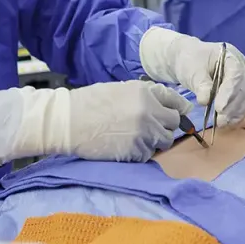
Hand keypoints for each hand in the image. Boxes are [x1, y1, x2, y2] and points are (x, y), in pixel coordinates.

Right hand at [0, 80, 191, 164]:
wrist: (67, 121)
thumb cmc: (90, 103)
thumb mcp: (121, 89)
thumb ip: (146, 95)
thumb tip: (169, 104)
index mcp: (146, 92)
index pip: (176, 101)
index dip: (178, 109)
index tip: (178, 114)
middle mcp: (149, 112)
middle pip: (173, 124)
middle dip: (165, 126)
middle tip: (151, 128)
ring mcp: (144, 133)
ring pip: (164, 141)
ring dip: (154, 141)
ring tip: (134, 137)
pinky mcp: (135, 152)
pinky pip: (149, 154)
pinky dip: (141, 152)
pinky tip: (125, 146)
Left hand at [139, 27, 244, 126]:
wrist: (192, 62)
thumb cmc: (192, 62)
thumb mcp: (192, 70)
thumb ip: (201, 84)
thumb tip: (205, 101)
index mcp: (231, 56)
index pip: (236, 74)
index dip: (229, 92)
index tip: (219, 108)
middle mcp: (243, 67)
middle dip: (233, 106)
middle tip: (220, 120)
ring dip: (236, 112)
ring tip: (222, 123)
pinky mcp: (243, 92)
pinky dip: (237, 115)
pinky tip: (227, 123)